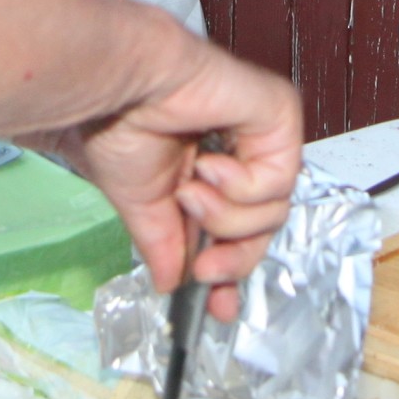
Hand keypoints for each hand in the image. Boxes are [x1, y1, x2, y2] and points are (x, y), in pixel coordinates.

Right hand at [48, 42, 303, 321]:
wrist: (118, 89)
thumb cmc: (118, 122)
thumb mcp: (144, 205)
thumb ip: (165, 243)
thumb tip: (171, 283)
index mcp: (207, 171)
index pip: (238, 230)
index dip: (232, 270)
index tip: (220, 308)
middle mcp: (239, 152)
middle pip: (263, 228)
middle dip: (234, 256)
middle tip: (204, 267)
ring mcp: (261, 134)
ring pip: (274, 210)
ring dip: (227, 215)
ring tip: (192, 188)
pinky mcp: (277, 114)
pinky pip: (281, 177)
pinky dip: (242, 185)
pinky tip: (210, 165)